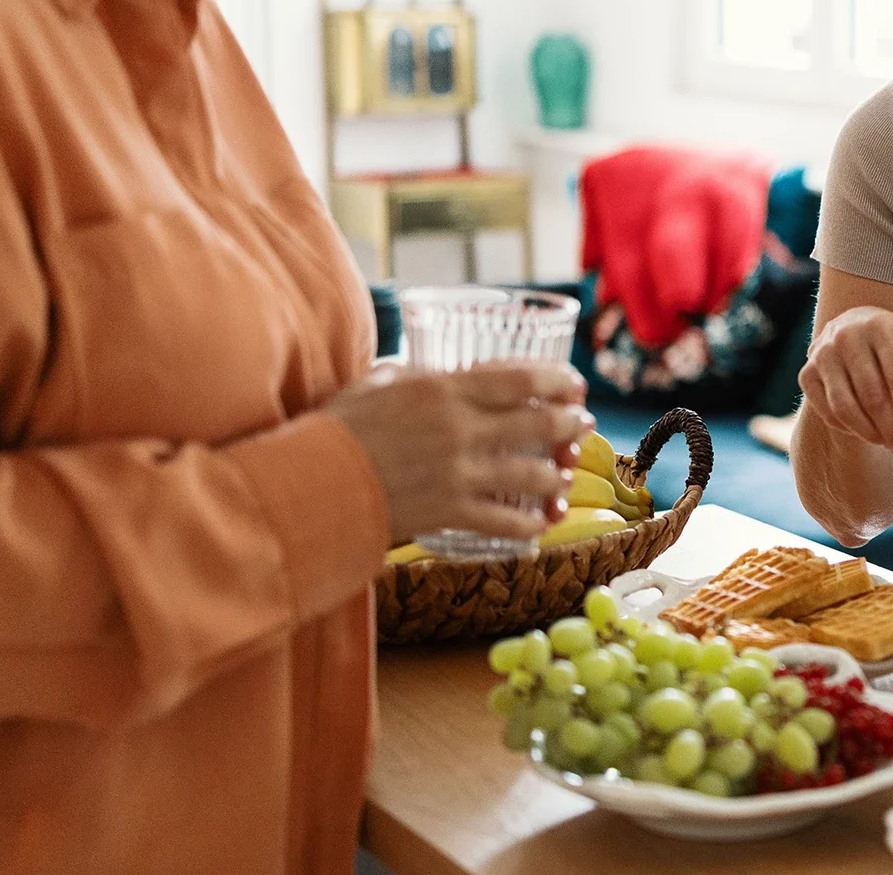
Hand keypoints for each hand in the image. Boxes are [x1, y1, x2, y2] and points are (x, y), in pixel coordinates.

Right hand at [327, 361, 591, 543]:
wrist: (308, 484)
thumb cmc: (335, 429)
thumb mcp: (376, 383)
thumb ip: (410, 375)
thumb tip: (425, 369)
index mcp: (444, 390)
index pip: (522, 380)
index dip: (559, 381)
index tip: (575, 384)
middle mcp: (461, 430)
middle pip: (540, 425)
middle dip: (571, 424)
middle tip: (583, 424)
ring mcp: (459, 474)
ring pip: (534, 474)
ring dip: (559, 474)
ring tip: (566, 472)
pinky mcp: (450, 513)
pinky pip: (507, 522)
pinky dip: (532, 523)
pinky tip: (542, 521)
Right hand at [797, 304, 892, 473]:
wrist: (850, 328)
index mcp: (883, 327)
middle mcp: (848, 337)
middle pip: (874, 397)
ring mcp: (822, 355)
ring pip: (847, 408)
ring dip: (874, 435)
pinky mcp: (806, 374)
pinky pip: (829, 414)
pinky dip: (851, 431)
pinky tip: (871, 435)